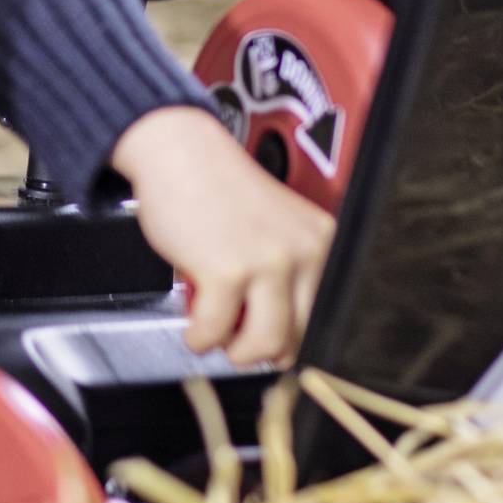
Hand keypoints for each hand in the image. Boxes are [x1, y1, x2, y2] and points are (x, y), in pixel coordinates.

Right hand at [111, 106, 333, 365]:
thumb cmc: (217, 191)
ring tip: (214, 329)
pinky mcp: (228, 271)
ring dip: (232, 350)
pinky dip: (198, 337)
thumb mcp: (273, 230)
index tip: (263, 335)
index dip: (287, 338)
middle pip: (296, 340)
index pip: (322, 319)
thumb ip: (286, 276)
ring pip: (263, 346)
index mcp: (320, 242)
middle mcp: (304, 252)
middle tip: (234, 335)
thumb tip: (278, 343)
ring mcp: (268, 262)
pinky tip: (192, 322)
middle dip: (259, 350)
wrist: (180, 152)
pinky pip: (214, 332)